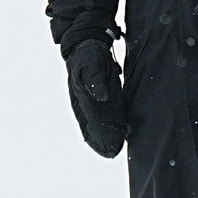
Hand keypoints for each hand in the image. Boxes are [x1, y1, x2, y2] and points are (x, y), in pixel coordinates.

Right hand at [63, 36, 126, 157]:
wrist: (88, 45)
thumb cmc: (88, 55)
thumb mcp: (90, 64)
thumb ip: (95, 79)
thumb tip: (100, 96)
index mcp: (80, 97)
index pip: (89, 122)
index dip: (97, 136)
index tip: (106, 148)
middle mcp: (84, 103)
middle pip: (92, 126)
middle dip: (101, 140)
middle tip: (112, 153)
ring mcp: (92, 101)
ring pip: (98, 122)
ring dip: (105, 135)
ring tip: (114, 150)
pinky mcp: (101, 96)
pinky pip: (105, 114)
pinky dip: (110, 125)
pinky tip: (118, 133)